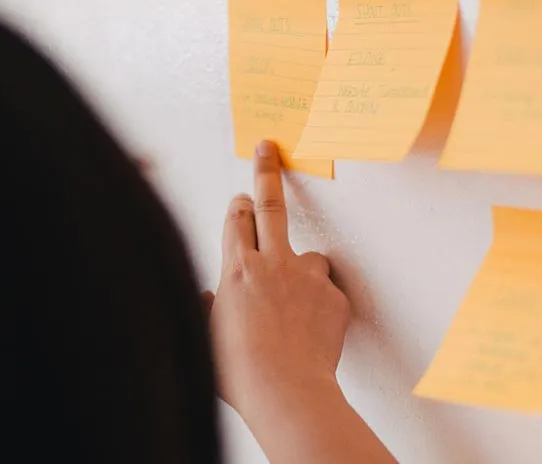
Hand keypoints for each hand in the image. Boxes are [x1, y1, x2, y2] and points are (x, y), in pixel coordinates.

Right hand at [208, 140, 349, 421]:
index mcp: (237, 270)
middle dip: (266, 172)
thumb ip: (210, 308)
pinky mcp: (334, 295)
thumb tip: (209, 298)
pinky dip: (321, 305)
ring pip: (309, 256)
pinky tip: (313, 330)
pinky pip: (327, 292)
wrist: (286, 392)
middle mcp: (273, 263)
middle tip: (269, 148)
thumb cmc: (240, 372)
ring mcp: (307, 276)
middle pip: (269, 205)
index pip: (235, 221)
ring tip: (298, 302)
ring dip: (303, 268)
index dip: (236, 206)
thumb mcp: (208, 337)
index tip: (239, 197)